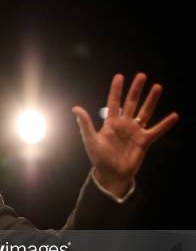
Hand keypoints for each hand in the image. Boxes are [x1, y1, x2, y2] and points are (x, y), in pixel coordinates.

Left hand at [72, 73, 179, 197]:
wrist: (111, 174)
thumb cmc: (99, 158)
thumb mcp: (90, 140)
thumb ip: (86, 124)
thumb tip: (75, 108)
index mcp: (110, 123)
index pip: (113, 102)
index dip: (116, 90)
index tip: (119, 76)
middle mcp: (124, 125)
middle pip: (131, 103)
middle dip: (136, 90)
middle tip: (141, 75)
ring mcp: (135, 132)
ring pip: (145, 112)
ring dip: (151, 100)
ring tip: (157, 87)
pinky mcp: (144, 141)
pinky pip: (157, 130)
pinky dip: (165, 124)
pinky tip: (174, 116)